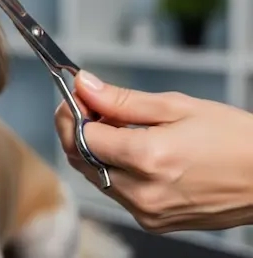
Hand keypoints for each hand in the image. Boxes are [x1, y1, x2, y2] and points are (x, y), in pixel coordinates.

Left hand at [55, 71, 252, 232]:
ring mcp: (147, 212)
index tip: (76, 97)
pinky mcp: (154, 222)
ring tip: (122, 128)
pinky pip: (117, 193)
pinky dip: (115, 171)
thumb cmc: (235, 139)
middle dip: (78, 130)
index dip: (73, 113)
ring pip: (95, 177)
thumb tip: (84, 86)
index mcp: (147, 158)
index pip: (82, 136)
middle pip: (81, 159)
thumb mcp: (177, 107)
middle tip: (93, 108)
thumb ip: (122, 100)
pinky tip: (135, 153)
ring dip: (96, 151)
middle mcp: (142, 191)